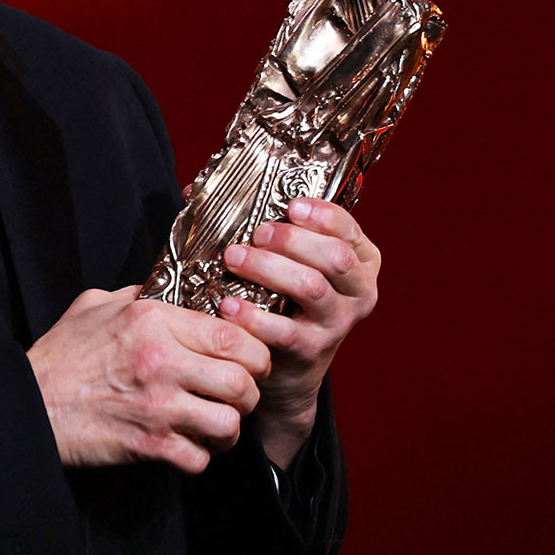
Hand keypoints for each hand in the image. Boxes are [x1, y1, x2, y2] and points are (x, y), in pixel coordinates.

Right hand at [27, 285, 270, 472]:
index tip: (249, 360)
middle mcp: (161, 360)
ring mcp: (157, 406)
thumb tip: (165, 290)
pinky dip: (200, 457)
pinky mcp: (149, 445)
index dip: (253, 351)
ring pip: (229, 423)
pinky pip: (200, 459)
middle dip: (248, 393)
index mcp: (152, 319)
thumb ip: (135, 295)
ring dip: (227, 429)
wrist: (30, 404)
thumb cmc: (60, 355)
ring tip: (216, 425)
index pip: (233, 335)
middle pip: (242, 381)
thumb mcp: (94, 305)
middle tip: (238, 396)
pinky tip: (188, 447)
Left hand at [219, 197, 379, 467]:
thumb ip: (259, 223)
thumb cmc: (285, 296)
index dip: (322, 214)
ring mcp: (337, 322)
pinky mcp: (312, 350)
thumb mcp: (289, 259)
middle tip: (257, 233)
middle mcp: (358, 290)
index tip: (291, 205)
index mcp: (359, 259)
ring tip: (234, 258)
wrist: (290, 363)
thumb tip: (195, 191)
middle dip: (293, 240)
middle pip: (335, 257)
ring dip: (269, 268)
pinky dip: (254, 317)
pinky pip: (285, 332)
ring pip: (312, 288)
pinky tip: (229, 304)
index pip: (349, 228)